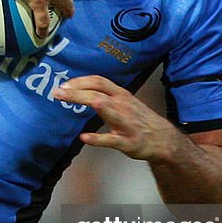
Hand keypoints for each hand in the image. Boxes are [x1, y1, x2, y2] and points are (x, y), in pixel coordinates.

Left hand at [53, 75, 180, 161]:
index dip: (80, 81)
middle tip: (57, 92)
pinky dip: (96, 138)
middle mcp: (122, 105)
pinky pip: (110, 139)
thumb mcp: (125, 102)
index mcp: (121, 95)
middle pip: (97, 92)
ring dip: (84, 101)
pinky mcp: (127, 141)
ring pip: (104, 107)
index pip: (98, 81)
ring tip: (66, 99)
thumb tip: (82, 91)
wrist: (163, 139)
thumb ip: (106, 96)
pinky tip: (84, 137)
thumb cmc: (140, 121)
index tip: (64, 84)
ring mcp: (125, 123)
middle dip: (76, 90)